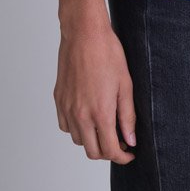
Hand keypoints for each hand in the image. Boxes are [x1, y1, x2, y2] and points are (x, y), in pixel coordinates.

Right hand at [54, 20, 137, 163]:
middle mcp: (80, 115)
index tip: (129, 153)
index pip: (110, 150)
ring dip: (92, 140)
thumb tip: (130, 140)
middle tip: (119, 142)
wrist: (84, 33)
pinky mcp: (59, 99)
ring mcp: (67, 108)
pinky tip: (87, 116)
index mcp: (100, 113)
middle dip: (108, 152)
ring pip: (78, 140)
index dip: (122, 156)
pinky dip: (77, 128)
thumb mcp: (125, 84)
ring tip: (104, 126)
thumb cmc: (107, 53)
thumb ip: (128, 116)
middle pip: (92, 152)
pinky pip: (65, 126)